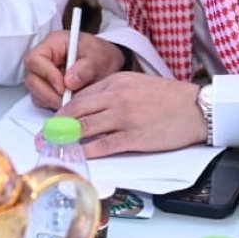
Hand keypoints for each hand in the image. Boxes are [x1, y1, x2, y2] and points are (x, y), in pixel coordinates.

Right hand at [24, 30, 124, 110]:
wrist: (106, 64)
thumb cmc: (100, 55)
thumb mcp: (98, 57)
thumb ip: (86, 68)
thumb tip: (69, 82)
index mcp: (52, 44)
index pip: (35, 59)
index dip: (46, 75)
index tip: (63, 87)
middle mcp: (43, 59)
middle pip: (32, 78)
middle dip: (48, 93)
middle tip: (66, 101)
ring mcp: (42, 74)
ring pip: (35, 92)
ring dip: (51, 100)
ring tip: (71, 101)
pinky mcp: (46, 88)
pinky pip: (42, 100)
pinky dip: (53, 104)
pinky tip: (68, 102)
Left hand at [59, 73, 207, 157]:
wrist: (196, 108)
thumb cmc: (168, 97)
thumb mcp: (136, 83)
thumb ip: (112, 91)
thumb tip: (89, 106)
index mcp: (115, 82)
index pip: (80, 96)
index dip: (62, 110)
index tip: (52, 120)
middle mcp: (116, 97)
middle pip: (76, 111)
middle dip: (56, 125)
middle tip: (42, 136)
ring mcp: (124, 118)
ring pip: (85, 128)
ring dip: (65, 139)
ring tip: (52, 148)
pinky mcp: (133, 137)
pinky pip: (103, 145)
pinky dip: (85, 151)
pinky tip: (75, 155)